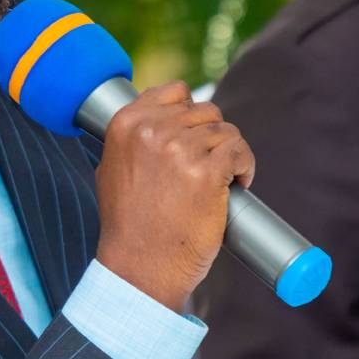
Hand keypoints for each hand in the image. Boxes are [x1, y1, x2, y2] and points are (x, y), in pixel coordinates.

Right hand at [93, 81, 253, 312]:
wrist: (140, 266)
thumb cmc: (129, 225)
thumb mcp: (112, 169)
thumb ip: (133, 139)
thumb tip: (161, 119)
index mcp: (127, 124)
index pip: (174, 91)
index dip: (190, 114)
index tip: (194, 138)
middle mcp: (152, 130)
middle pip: (205, 111)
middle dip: (212, 137)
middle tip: (210, 166)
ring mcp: (181, 149)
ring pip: (226, 131)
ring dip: (230, 154)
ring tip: (225, 180)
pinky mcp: (208, 171)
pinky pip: (240, 151)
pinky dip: (246, 167)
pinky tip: (240, 183)